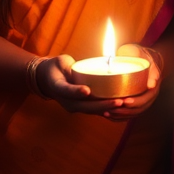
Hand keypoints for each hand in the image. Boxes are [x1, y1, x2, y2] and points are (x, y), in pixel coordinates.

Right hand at [37, 54, 161, 120]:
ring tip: (126, 104)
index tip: (87, 91)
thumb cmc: (56, 69)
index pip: (67, 91)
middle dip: (104, 104)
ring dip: (110, 108)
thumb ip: (69, 66)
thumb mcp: (59, 64)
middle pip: (86, 106)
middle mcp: (68, 102)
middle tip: (120, 101)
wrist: (48, 80)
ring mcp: (75, 106)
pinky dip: (108, 109)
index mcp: (59, 89)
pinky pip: (96, 110)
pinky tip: (121, 108)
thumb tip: (81, 63)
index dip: (77, 91)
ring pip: (93, 110)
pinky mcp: (82, 107)